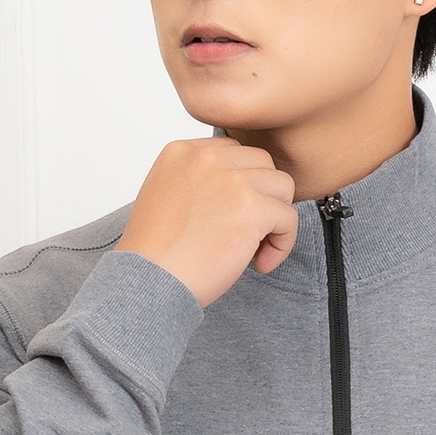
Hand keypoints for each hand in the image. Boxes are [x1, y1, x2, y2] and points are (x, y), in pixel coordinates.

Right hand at [117, 137, 298, 307]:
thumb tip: (238, 193)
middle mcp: (206, 158)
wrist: (147, 282)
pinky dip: (282, 245)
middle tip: (247, 235)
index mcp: (182, 152)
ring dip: (276, 221)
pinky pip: (288, 218)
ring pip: (283, 187)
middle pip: (263, 163)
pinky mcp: (250, 208)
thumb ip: (197, 183)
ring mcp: (230, 180)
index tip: (231, 219)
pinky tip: (260, 264)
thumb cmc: (154, 255)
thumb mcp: (166, 198)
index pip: (233, 152)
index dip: (242, 187)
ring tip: (254, 250)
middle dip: (263, 199)